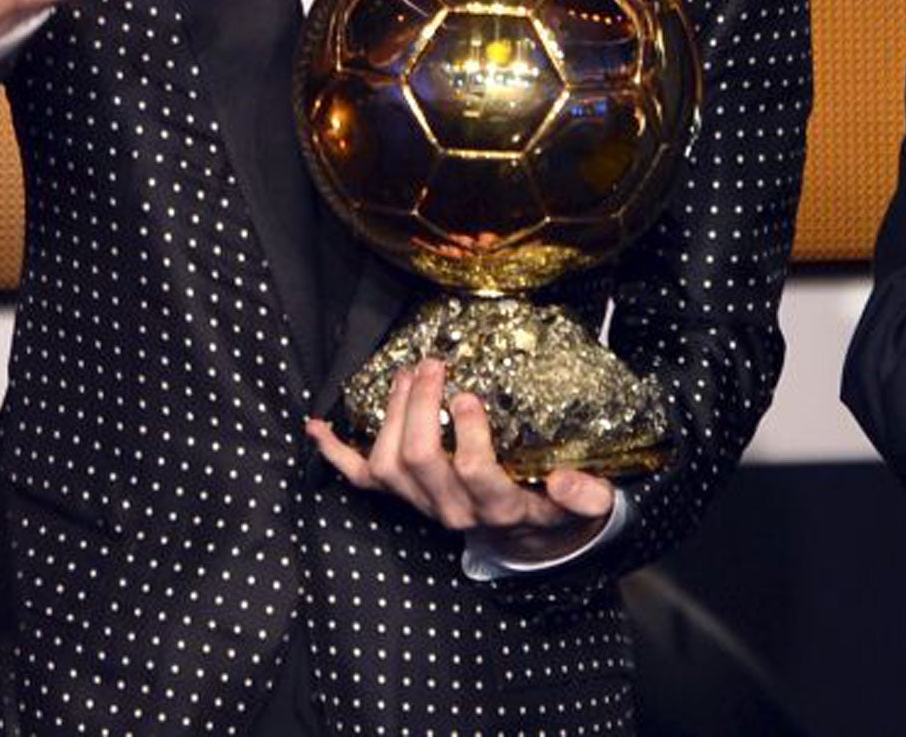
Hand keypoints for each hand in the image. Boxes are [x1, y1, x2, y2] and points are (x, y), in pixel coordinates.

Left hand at [306, 359, 615, 561]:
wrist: (528, 539)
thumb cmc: (557, 510)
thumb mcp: (588, 508)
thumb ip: (585, 497)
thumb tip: (565, 480)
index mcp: (499, 508)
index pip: (474, 473)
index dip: (466, 434)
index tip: (469, 394)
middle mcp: (454, 511)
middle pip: (419, 461)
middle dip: (420, 408)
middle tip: (434, 365)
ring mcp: (422, 505)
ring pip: (387, 466)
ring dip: (390, 415)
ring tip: (408, 374)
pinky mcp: (404, 498)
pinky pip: (362, 480)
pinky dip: (335, 454)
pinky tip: (317, 427)